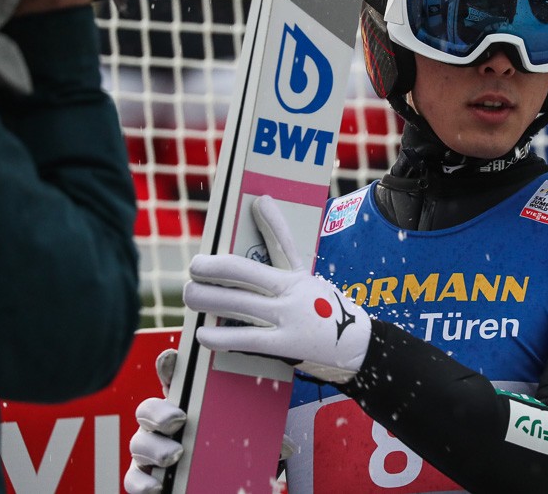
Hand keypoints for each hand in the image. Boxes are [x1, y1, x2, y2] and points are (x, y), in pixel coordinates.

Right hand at [123, 349, 296, 493]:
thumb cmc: (229, 454)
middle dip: (160, 411)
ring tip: (176, 453)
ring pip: (138, 441)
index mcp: (189, 405)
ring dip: (154, 447)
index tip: (173, 357)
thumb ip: (262, 437)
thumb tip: (287, 446)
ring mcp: (150, 450)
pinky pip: (133, 478)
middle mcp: (163, 425)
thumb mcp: (248, 440)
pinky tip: (157, 485)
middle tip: (179, 419)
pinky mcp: (144, 477)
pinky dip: (142, 482)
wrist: (218, 488)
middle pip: (149, 409)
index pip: (173, 379)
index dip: (169, 366)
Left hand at [185, 195, 371, 383]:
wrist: (357, 345)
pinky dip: (221, 336)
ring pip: (239, 304)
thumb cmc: (324, 307)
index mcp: (297, 274)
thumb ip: (281, 243)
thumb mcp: (306, 275)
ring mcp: (289, 318)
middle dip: (212, 270)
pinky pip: (247, 338)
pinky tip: (203, 334)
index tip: (239, 214)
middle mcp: (292, 292)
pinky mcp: (286, 345)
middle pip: (244, 273)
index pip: (278, 241)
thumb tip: (262, 202)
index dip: (258, 226)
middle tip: (194, 270)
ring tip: (190, 295)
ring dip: (208, 299)